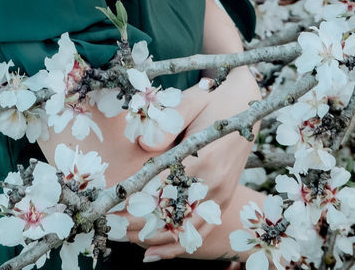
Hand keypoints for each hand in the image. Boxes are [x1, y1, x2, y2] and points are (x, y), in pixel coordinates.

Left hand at [119, 68, 262, 252]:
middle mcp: (216, 184)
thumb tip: (142, 145)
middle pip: (170, 216)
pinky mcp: (223, 201)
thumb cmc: (212, 100)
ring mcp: (222, 196)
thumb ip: (167, 120)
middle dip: (137, 224)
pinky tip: (152, 253)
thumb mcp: (190, 100)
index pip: (163, 190)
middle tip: (109, 225)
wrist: (245, 106)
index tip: (110, 206)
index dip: (134, 201)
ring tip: (122, 238)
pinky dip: (174, 246)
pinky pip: (198, 233)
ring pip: (183, 231)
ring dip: (151, 238)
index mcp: (206, 159)